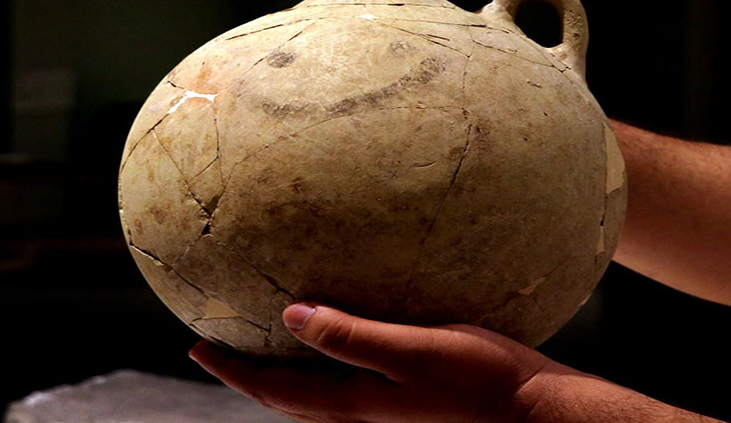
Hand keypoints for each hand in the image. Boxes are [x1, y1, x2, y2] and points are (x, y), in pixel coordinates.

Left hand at [190, 303, 719, 421]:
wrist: (536, 411)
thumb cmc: (484, 378)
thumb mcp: (417, 352)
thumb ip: (354, 336)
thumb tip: (291, 316)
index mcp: (355, 405)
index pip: (275, 391)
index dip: (231, 371)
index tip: (194, 346)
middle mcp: (362, 413)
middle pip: (286, 398)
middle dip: (246, 373)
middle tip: (212, 345)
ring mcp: (384, 410)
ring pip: (314, 393)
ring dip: (280, 371)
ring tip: (261, 341)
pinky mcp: (407, 399)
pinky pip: (344, 381)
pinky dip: (320, 363)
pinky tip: (335, 338)